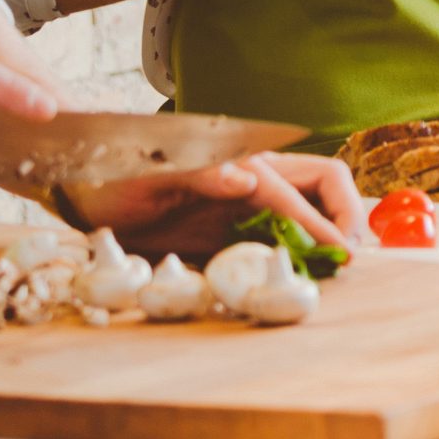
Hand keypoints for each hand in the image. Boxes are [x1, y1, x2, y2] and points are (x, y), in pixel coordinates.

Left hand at [63, 153, 365, 260]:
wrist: (85, 190)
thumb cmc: (112, 176)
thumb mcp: (149, 173)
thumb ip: (200, 173)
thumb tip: (247, 178)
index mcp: (241, 164)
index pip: (299, 191)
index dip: (324, 223)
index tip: (343, 252)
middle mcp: (254, 180)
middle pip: (324, 185)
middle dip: (346, 214)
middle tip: (353, 255)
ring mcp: (247, 203)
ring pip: (312, 209)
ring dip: (332, 233)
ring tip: (342, 266)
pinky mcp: (234, 227)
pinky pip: (284, 236)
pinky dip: (305, 252)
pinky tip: (309, 273)